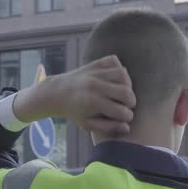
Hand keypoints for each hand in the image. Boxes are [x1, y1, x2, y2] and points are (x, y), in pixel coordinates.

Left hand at [13, 55, 135, 135]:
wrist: (56, 92)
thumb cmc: (73, 111)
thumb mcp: (87, 124)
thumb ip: (107, 127)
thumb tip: (127, 127)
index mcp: (92, 102)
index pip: (121, 111)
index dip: (127, 116)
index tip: (125, 117)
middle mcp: (95, 85)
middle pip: (126, 92)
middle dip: (131, 102)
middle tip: (127, 105)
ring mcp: (95, 72)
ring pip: (123, 74)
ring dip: (128, 85)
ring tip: (123, 92)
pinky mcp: (94, 63)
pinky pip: (114, 61)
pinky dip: (118, 68)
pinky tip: (115, 79)